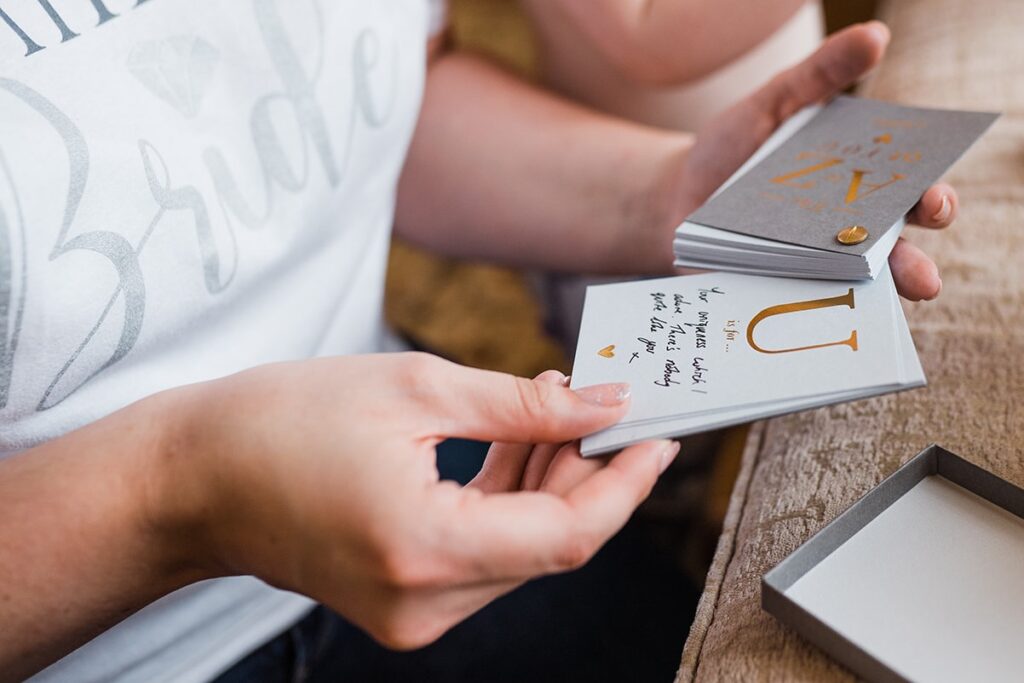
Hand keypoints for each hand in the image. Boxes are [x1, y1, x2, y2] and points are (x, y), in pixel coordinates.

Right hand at [157, 354, 677, 648]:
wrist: (196, 477)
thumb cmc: (279, 423)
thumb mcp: (414, 388)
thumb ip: (523, 405)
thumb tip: (599, 404)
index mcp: (425, 548)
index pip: (569, 535)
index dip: (625, 486)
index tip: (657, 439)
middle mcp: (424, 602)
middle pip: (550, 543)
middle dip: (587, 472)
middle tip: (601, 404)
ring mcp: (414, 612)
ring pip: (522, 549)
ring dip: (549, 483)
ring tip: (550, 414)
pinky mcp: (407, 603)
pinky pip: (486, 555)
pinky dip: (510, 503)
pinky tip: (515, 448)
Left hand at [673, 22, 952, 300]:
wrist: (671, 201)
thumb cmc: (729, 153)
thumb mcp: (771, 106)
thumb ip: (819, 76)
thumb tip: (875, 35)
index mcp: (855, 189)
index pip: (908, 197)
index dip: (930, 200)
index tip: (932, 199)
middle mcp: (843, 237)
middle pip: (894, 254)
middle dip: (913, 261)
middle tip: (918, 271)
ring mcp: (810, 273)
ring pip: (855, 293)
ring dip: (876, 299)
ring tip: (889, 298)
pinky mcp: (774, 297)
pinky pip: (799, 312)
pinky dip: (814, 314)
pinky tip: (819, 317)